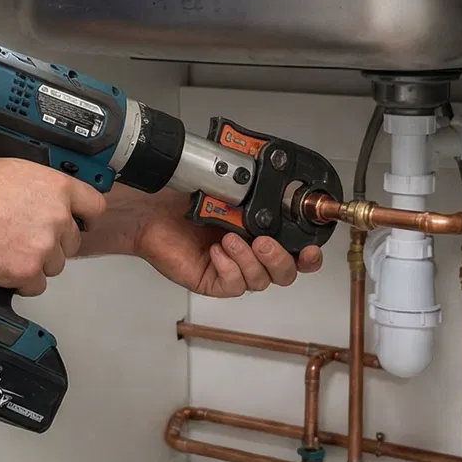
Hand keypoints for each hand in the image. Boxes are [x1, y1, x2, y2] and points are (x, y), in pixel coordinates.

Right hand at [0, 157, 105, 295]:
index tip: (81, 223)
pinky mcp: (27, 271)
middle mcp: (56, 216)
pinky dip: (20, 281)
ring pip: (55, 265)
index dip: (86, 218)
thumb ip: (42, 186)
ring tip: (7, 247)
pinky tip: (2, 263)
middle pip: (72, 242)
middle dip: (52, 243)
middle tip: (24, 237)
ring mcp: (44, 246)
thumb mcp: (14, 170)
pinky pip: (36, 285)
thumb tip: (52, 198)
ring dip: (36, 262)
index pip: (94, 207)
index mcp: (56, 187)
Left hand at [130, 193, 322, 296]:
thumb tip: (272, 176)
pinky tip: (216, 252)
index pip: (297, 251)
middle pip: (286, 273)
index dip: (310, 255)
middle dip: (281, 259)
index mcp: (260, 231)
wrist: (149, 211)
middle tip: (263, 242)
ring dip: (250, 260)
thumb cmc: (182, 199)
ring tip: (230, 239)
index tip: (312, 249)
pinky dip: (229, 269)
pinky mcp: (214, 282)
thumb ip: (250, 188)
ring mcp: (233, 270)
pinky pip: (234, 285)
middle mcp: (250, 253)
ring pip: (261, 280)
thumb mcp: (223, 189)